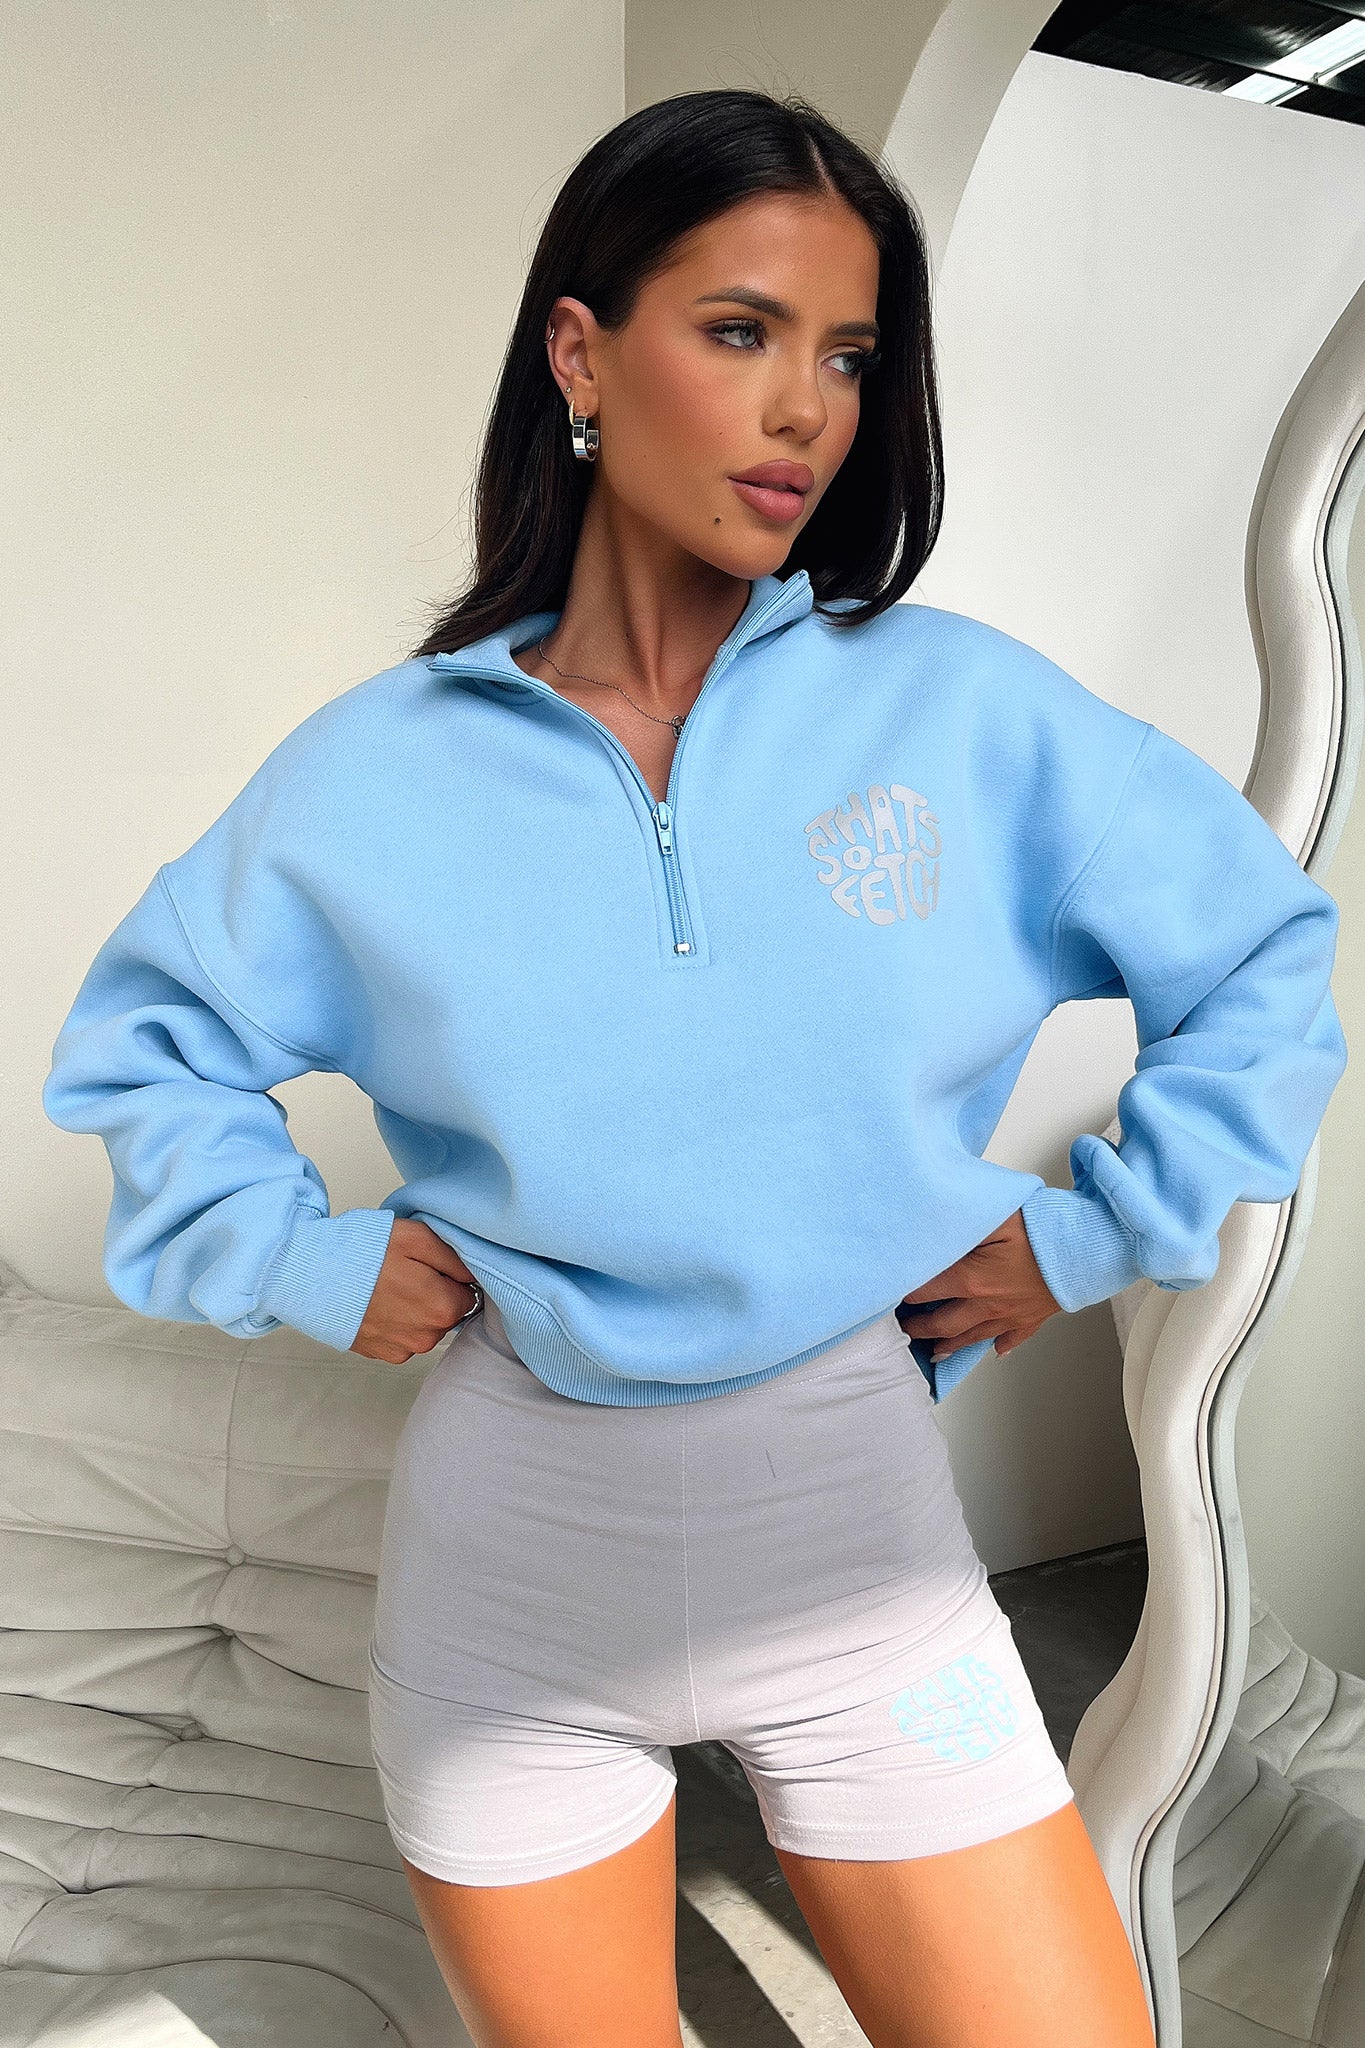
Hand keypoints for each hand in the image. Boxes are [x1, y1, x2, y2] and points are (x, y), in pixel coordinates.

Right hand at [351, 1219, 481, 1363]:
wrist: (310, 1277)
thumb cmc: (362, 1253)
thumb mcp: (416, 1238)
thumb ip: (454, 1258)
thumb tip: (474, 1274)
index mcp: (442, 1307)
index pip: (470, 1292)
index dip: (451, 1275)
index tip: (430, 1265)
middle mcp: (427, 1337)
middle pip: (447, 1312)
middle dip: (434, 1293)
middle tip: (405, 1272)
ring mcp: (403, 1349)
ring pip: (425, 1326)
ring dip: (415, 1309)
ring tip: (388, 1286)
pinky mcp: (381, 1354)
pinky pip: (403, 1337)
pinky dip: (395, 1322)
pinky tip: (377, 1303)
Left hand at [896, 1208, 1060, 1363]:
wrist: (1088, 1249)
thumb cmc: (1043, 1230)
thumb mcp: (995, 1217)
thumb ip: (961, 1224)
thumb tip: (935, 1230)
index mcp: (971, 1280)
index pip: (925, 1290)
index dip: (904, 1293)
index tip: (889, 1295)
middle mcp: (986, 1305)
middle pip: (942, 1324)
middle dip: (919, 1328)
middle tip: (903, 1330)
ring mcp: (1010, 1316)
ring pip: (972, 1337)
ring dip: (950, 1345)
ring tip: (935, 1351)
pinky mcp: (1032, 1318)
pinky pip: (1012, 1338)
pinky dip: (999, 1344)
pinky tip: (993, 1350)